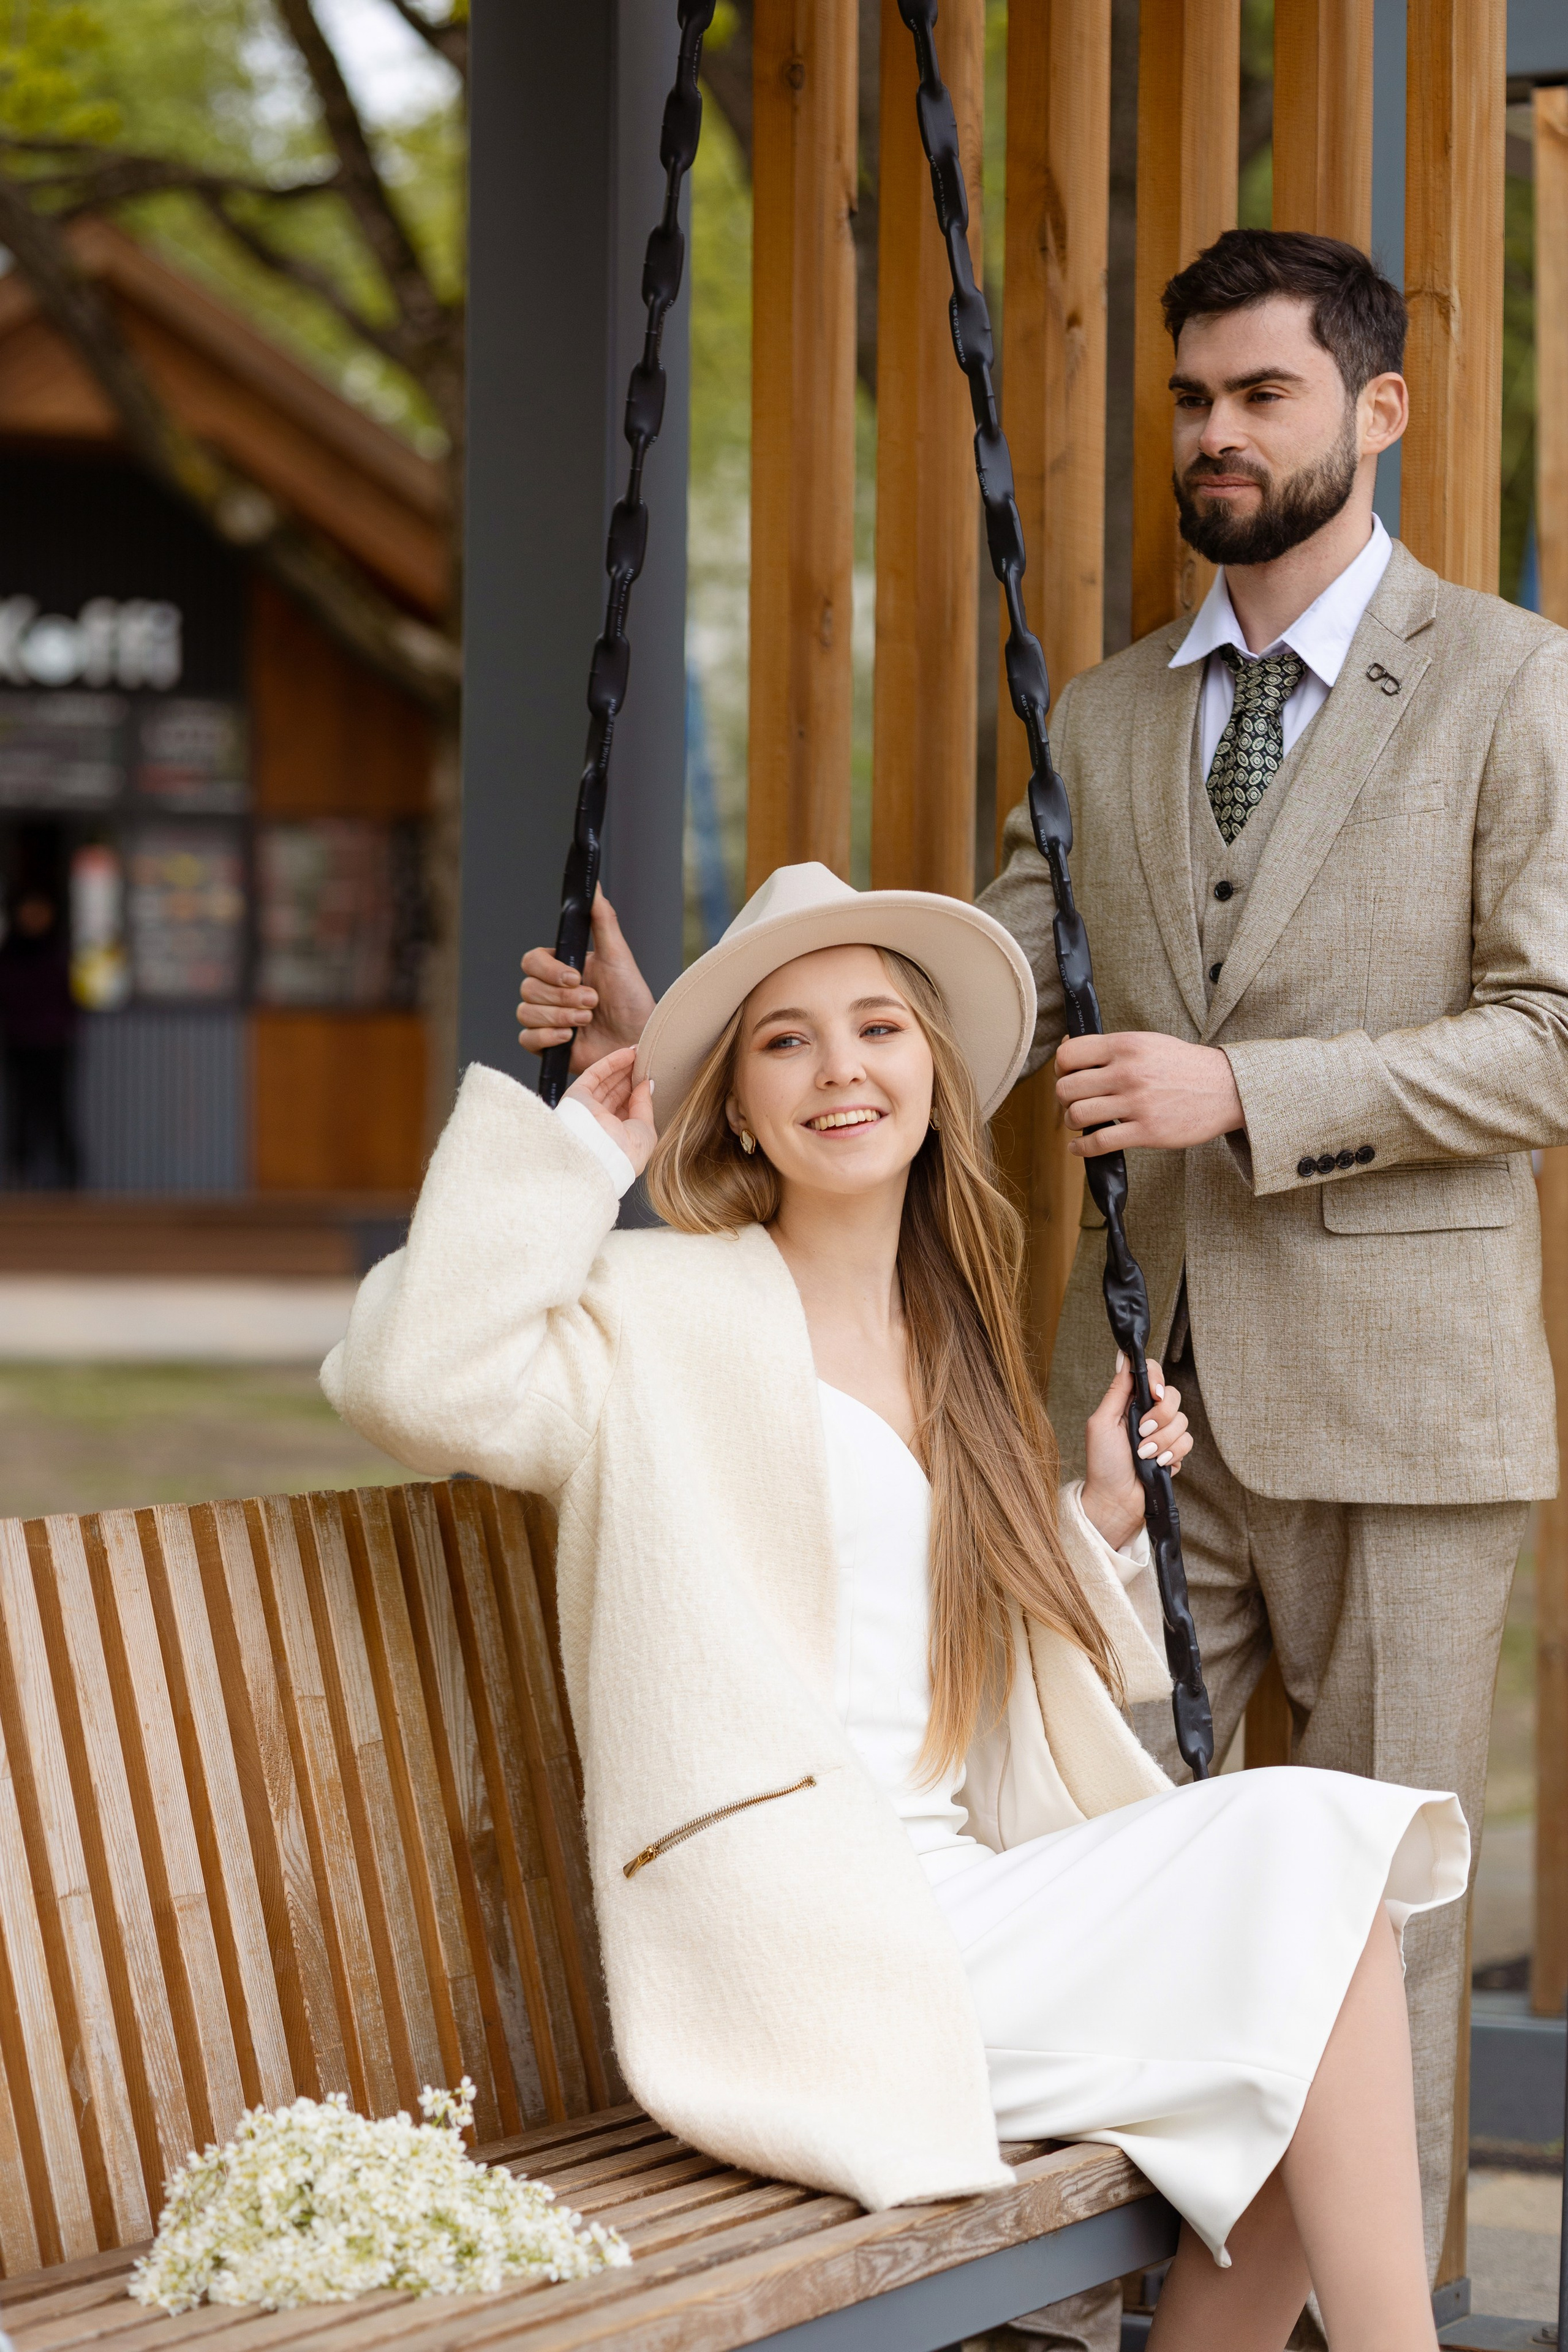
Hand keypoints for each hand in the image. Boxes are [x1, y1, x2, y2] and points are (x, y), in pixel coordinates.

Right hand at [518, 888, 655, 1071]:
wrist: (640, 1043)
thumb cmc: (633, 1002)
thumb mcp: (619, 957)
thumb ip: (603, 920)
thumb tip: (594, 886)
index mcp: (563, 969)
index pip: (532, 961)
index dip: (548, 970)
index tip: (574, 977)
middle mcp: (552, 993)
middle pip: (527, 987)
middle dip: (562, 998)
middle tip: (592, 1003)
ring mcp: (547, 1020)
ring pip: (526, 1012)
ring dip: (559, 1016)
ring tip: (587, 1021)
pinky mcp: (547, 1046)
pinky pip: (526, 1039)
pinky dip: (547, 1037)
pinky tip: (570, 1038)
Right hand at [563, 1046, 656, 1177]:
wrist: (600, 1157)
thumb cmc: (626, 1153)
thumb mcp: (646, 1130)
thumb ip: (645, 1105)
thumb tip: (647, 1084)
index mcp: (616, 1136)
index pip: (627, 1108)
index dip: (638, 1091)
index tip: (650, 1076)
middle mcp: (600, 1124)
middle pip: (616, 1093)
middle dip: (630, 1076)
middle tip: (645, 1060)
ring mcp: (587, 1109)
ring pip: (606, 1082)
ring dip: (622, 1066)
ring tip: (640, 1053)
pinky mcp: (576, 1097)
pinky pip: (594, 1074)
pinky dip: (610, 1062)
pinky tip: (627, 1053)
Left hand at [1055, 1031, 1243, 1156]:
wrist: (1225, 1088)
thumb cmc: (1182, 1065)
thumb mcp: (1147, 1042)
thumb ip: (1110, 1047)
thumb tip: (1066, 1049)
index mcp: (1126, 1045)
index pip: (1069, 1054)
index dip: (1062, 1069)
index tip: (1069, 1077)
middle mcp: (1128, 1072)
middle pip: (1066, 1088)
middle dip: (1064, 1098)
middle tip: (1074, 1102)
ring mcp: (1137, 1103)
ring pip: (1078, 1115)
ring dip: (1072, 1122)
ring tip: (1081, 1123)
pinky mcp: (1147, 1132)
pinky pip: (1098, 1142)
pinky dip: (1081, 1148)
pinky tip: (1080, 1147)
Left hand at [1080, 1355, 1190, 1550]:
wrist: (1115, 1501)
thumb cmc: (1103, 1464)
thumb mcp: (1102, 1423)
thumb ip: (1116, 1391)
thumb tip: (1123, 1357)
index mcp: (1129, 1403)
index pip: (1151, 1374)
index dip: (1157, 1379)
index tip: (1153, 1394)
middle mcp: (1148, 1415)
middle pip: (1172, 1396)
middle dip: (1161, 1416)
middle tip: (1141, 1433)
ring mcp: (1162, 1434)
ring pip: (1182, 1421)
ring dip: (1163, 1440)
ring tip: (1144, 1455)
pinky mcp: (1174, 1453)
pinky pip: (1187, 1442)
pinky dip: (1173, 1453)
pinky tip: (1159, 1464)